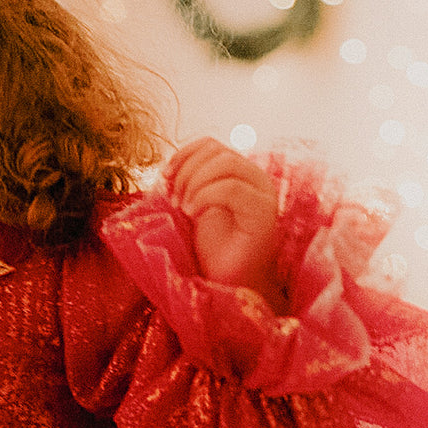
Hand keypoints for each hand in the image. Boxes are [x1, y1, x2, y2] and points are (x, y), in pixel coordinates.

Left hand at [162, 138, 285, 310]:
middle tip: (172, 198)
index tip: (164, 176)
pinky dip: (203, 197)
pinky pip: (230, 188)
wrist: (230, 282)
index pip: (212, 145)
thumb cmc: (215, 248)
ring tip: (182, 208)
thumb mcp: (197, 204)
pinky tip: (192, 214)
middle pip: (218, 151)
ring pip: (226, 164)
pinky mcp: (263, 212)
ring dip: (194, 182)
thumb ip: (192, 180)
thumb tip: (169, 164)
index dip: (183, 154)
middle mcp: (257, 179)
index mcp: (242, 173)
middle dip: (187, 170)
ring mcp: (264, 194)